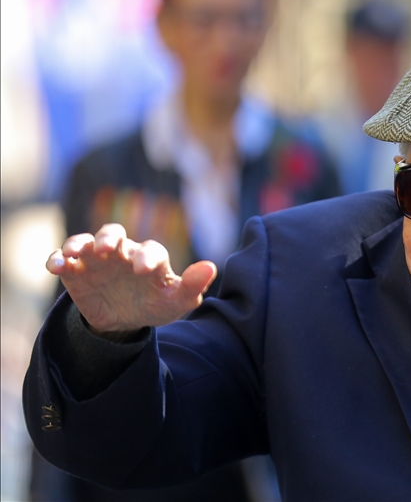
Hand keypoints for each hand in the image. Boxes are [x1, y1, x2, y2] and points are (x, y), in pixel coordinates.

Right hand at [47, 224, 216, 336]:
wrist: (126, 320)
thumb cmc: (156, 304)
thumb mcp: (176, 301)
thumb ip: (192, 285)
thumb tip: (211, 267)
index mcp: (150, 257)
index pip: (151, 250)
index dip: (148, 257)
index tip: (143, 271)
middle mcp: (123, 252)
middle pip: (115, 233)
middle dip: (109, 238)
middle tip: (107, 249)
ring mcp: (97, 259)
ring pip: (86, 241)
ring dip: (79, 243)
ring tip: (75, 252)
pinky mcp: (75, 271)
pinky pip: (63, 259)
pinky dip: (57, 259)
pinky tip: (55, 267)